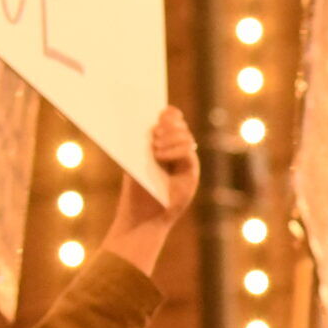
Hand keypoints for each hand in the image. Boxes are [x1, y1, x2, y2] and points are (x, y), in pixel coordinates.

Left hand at [101, 107, 199, 273]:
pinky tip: (158, 156)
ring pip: (186, 137)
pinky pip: (188, 152)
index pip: (173, 119)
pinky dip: (174, 151)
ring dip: (170, 138)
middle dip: (168, 125)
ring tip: (153, 148)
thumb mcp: (136, 159)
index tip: (161, 110)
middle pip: (181, 125)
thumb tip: (151, 122)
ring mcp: (186, 161)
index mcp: (164, 142)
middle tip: (153, 132)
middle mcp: (178, 150)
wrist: (142, 216)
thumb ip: (145, 142)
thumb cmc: (136, 189)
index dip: (170, 113)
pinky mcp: (191, 172)